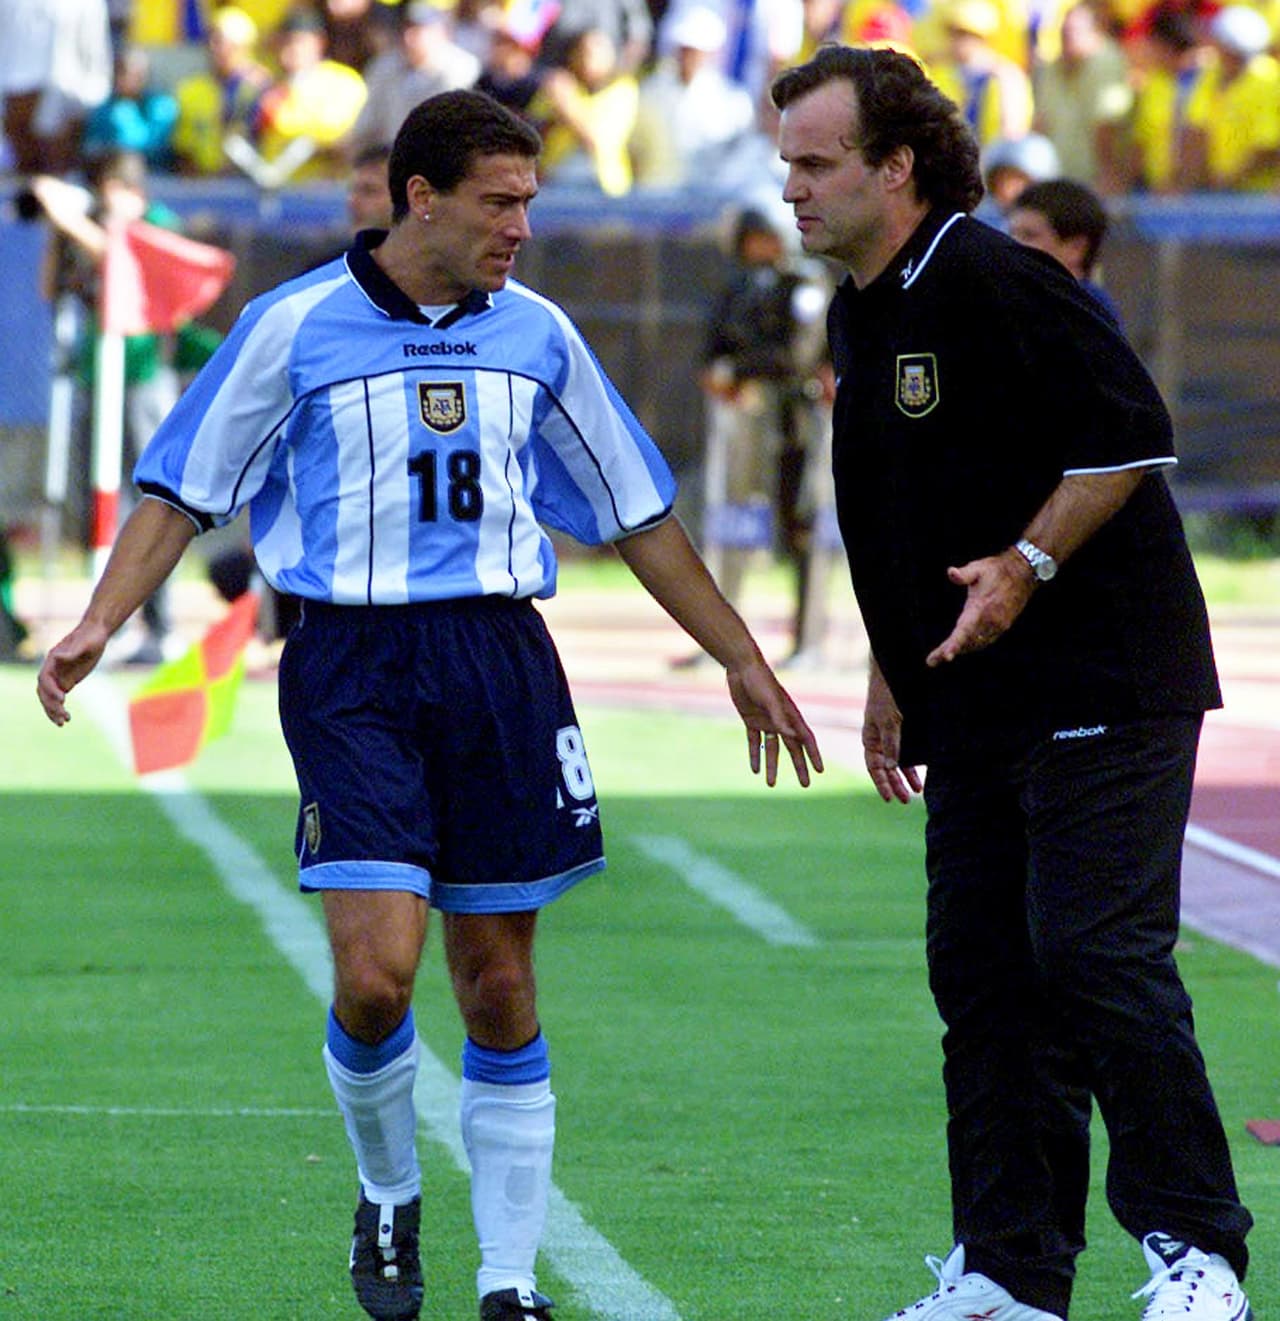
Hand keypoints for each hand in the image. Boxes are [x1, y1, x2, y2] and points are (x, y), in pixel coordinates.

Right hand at [36, 619, 111, 725]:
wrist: (96, 634)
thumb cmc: (90, 637)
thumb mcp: (84, 643)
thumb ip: (72, 651)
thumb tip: (58, 657)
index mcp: (53, 660)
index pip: (44, 678)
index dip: (50, 690)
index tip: (62, 699)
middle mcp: (52, 670)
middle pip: (44, 691)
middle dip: (51, 705)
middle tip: (63, 718)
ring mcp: (58, 677)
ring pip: (49, 697)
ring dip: (53, 711)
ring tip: (63, 723)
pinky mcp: (66, 681)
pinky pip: (58, 698)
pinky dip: (59, 708)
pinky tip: (66, 718)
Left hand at [725, 658, 823, 786]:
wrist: (741, 667)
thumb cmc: (760, 681)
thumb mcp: (770, 700)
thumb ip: (780, 718)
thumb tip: (791, 736)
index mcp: (790, 715)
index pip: (805, 740)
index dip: (813, 755)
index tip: (819, 771)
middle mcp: (781, 721)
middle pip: (793, 748)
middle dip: (799, 766)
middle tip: (804, 785)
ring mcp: (767, 721)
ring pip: (772, 749)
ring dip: (772, 766)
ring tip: (771, 784)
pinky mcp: (752, 720)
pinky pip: (755, 742)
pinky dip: (755, 755)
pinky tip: (754, 769)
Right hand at [863, 661, 921, 802]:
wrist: (893, 671)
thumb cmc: (886, 696)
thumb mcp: (889, 721)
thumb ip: (891, 745)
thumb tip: (891, 768)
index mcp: (869, 739)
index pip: (873, 767)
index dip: (881, 783)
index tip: (889, 798)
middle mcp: (879, 740)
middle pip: (886, 768)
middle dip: (895, 784)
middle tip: (905, 800)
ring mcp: (891, 735)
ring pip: (897, 761)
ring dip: (906, 776)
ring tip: (915, 791)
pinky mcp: (902, 729)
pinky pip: (907, 751)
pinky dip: (913, 763)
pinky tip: (921, 773)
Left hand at [925, 549, 1034, 667]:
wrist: (1023, 573)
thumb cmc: (996, 570)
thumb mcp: (978, 568)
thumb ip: (964, 574)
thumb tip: (951, 572)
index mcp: (981, 608)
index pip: (965, 630)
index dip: (954, 644)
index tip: (945, 657)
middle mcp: (990, 620)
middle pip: (967, 642)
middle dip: (949, 651)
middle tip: (931, 661)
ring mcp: (998, 625)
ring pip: (976, 644)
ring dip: (960, 650)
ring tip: (941, 656)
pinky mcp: (1003, 626)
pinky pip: (986, 641)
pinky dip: (973, 646)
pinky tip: (963, 648)